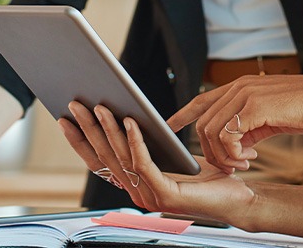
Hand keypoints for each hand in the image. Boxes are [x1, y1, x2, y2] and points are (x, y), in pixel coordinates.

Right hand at [58, 102, 254, 221]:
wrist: (237, 197)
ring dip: (108, 130)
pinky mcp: (166, 195)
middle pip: (104, 157)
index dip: (80, 141)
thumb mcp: (169, 155)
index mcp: (134, 185)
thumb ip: (147, 144)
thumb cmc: (207, 176)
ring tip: (101, 106)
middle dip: (88, 129)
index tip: (64, 118)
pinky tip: (131, 121)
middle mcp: (136, 193)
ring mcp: (149, 197)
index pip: (98, 162)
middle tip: (75, 104)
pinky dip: (135, 141)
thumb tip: (124, 114)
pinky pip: (144, 163)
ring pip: (121, 158)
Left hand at [167, 74, 302, 172]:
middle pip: (204, 123)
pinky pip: (228, 136)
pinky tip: (250, 158)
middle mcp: (239, 87)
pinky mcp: (255, 107)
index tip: (169, 126)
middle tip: (233, 166)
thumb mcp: (270, 116)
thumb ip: (248, 125)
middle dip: (211, 151)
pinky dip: (233, 153)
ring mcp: (245, 95)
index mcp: (241, 86)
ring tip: (243, 164)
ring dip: (224, 156)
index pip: (202, 99)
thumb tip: (236, 144)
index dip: (183, 114)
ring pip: (212, 131)